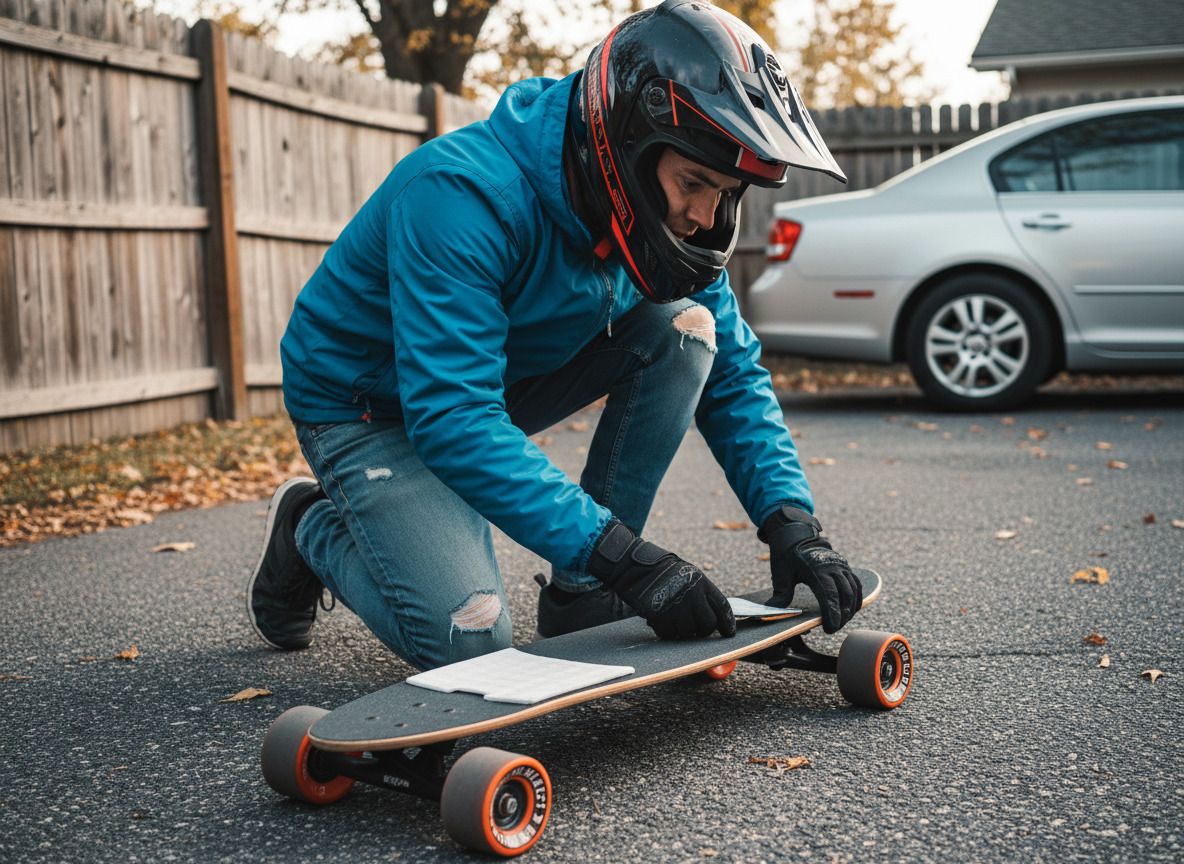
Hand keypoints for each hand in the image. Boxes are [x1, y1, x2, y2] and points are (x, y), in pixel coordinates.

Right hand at [586, 520, 735, 639]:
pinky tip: (661, 621)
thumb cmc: (663, 572)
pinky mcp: (658, 614)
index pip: (722, 607)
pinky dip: (666, 631)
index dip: (727, 623)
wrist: (635, 566)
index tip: (729, 633)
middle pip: (707, 624)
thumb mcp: (688, 575)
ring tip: (673, 620)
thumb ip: (701, 594)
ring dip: (681, 631)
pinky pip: (668, 633)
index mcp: (701, 582)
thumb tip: (713, 618)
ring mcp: (675, 605)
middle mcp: (691, 594)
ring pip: (687, 632)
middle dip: (702, 631)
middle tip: (695, 631)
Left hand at [759, 505, 861, 633]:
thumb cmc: (787, 554)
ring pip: (853, 591)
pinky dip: (856, 598)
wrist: (796, 533)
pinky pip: (856, 584)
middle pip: (844, 596)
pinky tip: (851, 610)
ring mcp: (841, 566)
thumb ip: (780, 594)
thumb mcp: (781, 573)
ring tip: (841, 622)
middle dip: (842, 616)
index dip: (832, 614)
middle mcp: (833, 568)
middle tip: (833, 629)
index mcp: (817, 570)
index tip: (830, 629)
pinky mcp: (845, 566)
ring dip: (850, 609)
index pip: (829, 596)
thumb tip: (773, 611)